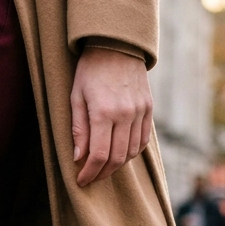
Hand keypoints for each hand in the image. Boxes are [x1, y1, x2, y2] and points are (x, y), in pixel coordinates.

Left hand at [70, 48, 152, 186]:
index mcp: (103, 112)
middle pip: (117, 158)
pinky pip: (142, 140)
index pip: (99, 155)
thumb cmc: (90, 70)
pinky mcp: (148, 109)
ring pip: (131, 152)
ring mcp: (139, 112)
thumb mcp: (76, 97)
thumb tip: (79, 158)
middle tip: (91, 178)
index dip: (89, 173)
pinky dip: (131, 152)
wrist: (117, 45)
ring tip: (103, 167)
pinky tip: (120, 154)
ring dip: (117, 165)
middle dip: (102, 173)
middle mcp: (125, 114)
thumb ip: (78, 129)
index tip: (81, 180)